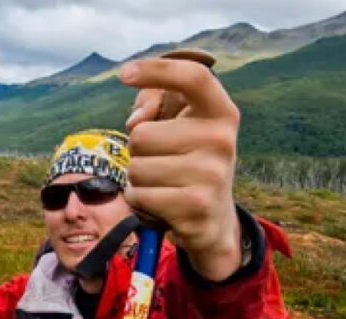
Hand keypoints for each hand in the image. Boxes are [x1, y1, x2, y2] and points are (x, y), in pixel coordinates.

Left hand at [119, 55, 242, 281]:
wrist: (214, 221)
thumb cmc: (186, 162)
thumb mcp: (178, 128)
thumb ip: (153, 105)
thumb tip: (136, 121)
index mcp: (221, 113)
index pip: (193, 77)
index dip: (156, 70)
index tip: (123, 73)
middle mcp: (222, 140)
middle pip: (142, 134)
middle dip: (138, 151)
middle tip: (162, 161)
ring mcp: (212, 175)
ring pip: (136, 168)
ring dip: (138, 179)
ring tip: (163, 183)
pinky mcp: (195, 206)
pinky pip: (138, 195)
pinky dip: (139, 200)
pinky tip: (160, 203)